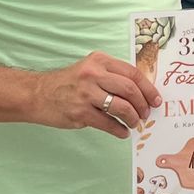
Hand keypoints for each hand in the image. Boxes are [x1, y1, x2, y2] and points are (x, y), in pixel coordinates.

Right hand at [33, 52, 160, 138]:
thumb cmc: (67, 83)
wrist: (37, 94)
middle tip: (146, 113)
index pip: (132, 73)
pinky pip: (108, 123)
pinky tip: (122, 132)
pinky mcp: (80, 112)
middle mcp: (93, 74)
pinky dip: (119, 130)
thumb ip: (111, 75)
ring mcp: (86, 94)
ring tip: (135, 123)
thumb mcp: (90, 69)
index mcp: (99, 61)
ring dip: (133, 118)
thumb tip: (140, 91)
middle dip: (143, 104)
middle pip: (130, 89)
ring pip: (121, 107)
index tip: (156, 99)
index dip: (148, 88)